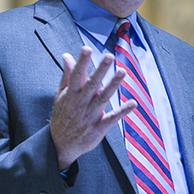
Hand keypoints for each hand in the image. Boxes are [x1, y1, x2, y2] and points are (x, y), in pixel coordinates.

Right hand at [50, 46, 135, 170]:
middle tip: (109, 56)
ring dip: (113, 85)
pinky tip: (132, 103)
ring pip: (103, 98)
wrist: (60, 144)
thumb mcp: (61, 95)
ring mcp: (90, 115)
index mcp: (71, 94)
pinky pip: (112, 118)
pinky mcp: (98, 127)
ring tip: (122, 72)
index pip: (76, 75)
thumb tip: (67, 56)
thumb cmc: (63, 116)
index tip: (86, 48)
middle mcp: (81, 103)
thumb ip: (67, 75)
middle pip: (92, 84)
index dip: (81, 62)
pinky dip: (122, 111)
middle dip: (101, 70)